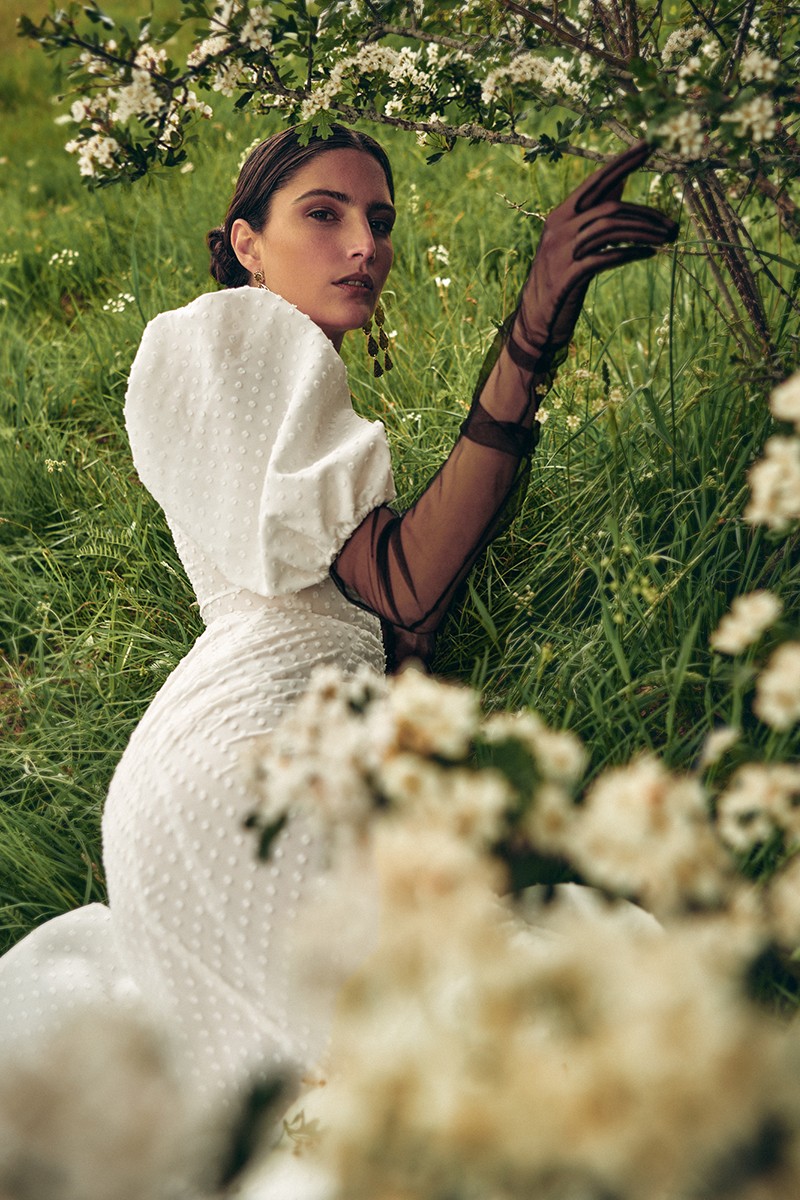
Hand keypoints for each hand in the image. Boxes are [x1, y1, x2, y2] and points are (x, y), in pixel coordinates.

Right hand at [509, 141, 678, 369]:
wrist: (536, 321)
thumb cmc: (561, 280)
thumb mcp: (574, 244)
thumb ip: (593, 216)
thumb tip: (619, 187)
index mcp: (561, 215)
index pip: (596, 182)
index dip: (623, 162)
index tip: (649, 145)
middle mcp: (559, 228)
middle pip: (610, 207)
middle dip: (646, 213)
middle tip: (672, 225)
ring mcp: (562, 251)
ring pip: (611, 229)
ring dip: (644, 233)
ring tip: (666, 240)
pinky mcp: (569, 275)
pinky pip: (606, 256)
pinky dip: (630, 253)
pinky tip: (648, 254)